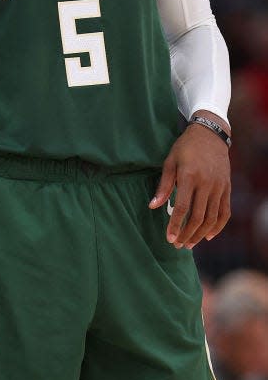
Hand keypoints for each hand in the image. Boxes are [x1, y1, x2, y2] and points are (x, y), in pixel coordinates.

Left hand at [149, 117, 230, 248]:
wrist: (210, 134)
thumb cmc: (185, 148)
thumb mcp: (170, 162)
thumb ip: (163, 185)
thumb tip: (153, 206)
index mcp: (189, 177)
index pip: (183, 208)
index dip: (175, 226)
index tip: (169, 239)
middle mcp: (206, 184)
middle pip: (198, 217)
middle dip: (187, 234)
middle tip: (178, 245)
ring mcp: (219, 187)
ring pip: (212, 218)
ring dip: (200, 234)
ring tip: (189, 243)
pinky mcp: (227, 188)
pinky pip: (225, 212)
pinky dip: (218, 226)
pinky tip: (208, 235)